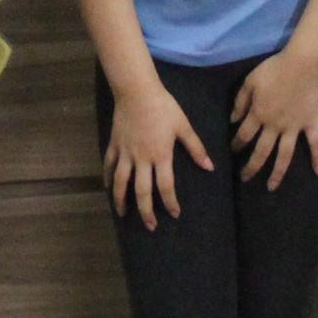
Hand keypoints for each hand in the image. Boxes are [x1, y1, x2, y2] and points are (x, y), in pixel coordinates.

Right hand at [105, 80, 212, 228]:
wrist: (137, 91)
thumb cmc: (163, 107)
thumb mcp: (183, 126)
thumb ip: (195, 148)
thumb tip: (209, 167)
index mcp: (160, 156)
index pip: (165, 187)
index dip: (170, 202)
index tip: (174, 214)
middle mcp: (141, 159)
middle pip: (141, 191)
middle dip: (146, 211)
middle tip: (150, 226)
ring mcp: (125, 153)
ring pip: (121, 183)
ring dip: (122, 201)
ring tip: (123, 215)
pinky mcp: (114, 145)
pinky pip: (109, 166)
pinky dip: (108, 178)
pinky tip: (108, 188)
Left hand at [230, 44, 317, 188]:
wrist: (303, 64)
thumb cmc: (275, 69)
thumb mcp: (250, 81)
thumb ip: (240, 102)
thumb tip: (233, 121)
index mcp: (259, 115)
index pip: (244, 136)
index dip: (236, 144)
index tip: (232, 151)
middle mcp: (275, 126)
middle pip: (261, 152)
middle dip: (251, 167)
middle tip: (245, 178)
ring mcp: (294, 127)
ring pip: (284, 156)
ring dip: (277, 173)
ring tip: (271, 186)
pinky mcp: (310, 123)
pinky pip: (315, 144)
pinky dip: (317, 158)